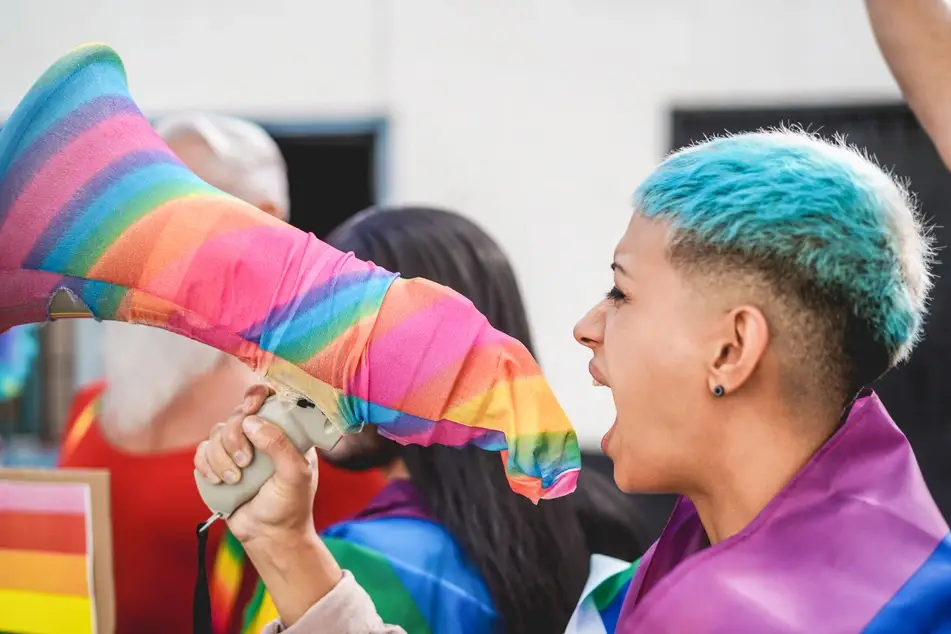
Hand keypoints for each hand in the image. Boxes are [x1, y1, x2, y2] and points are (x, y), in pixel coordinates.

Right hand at [193, 384, 318, 549]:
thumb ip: (280, 446)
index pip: (270, 399)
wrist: (269, 536)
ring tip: (234, 480)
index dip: (256, 396)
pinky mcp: (220, 465)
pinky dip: (205, 463)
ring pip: (217, 433)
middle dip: (235, 437)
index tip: (250, 409)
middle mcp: (261, 436)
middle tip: (245, 462)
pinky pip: (202, 450)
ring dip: (220, 456)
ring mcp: (239, 449)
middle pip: (236, 414)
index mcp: (285, 431)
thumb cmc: (290, 505)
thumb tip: (252, 422)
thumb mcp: (296, 474)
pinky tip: (217, 480)